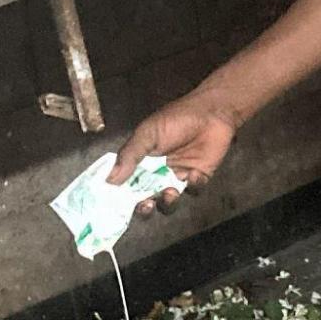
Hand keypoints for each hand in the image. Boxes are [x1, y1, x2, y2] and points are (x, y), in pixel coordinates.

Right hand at [107, 95, 238, 212]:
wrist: (211, 112)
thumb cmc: (176, 119)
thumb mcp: (147, 134)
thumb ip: (130, 155)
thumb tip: (109, 180)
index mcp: (141, 163)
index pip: (127, 185)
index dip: (121, 198)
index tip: (118, 206)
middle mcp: (158, 173)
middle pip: (146, 199)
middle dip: (144, 207)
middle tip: (146, 205)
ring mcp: (178, 177)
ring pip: (170, 202)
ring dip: (168, 202)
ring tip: (170, 193)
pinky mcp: (199, 178)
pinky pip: (194, 191)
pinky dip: (194, 186)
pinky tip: (194, 173)